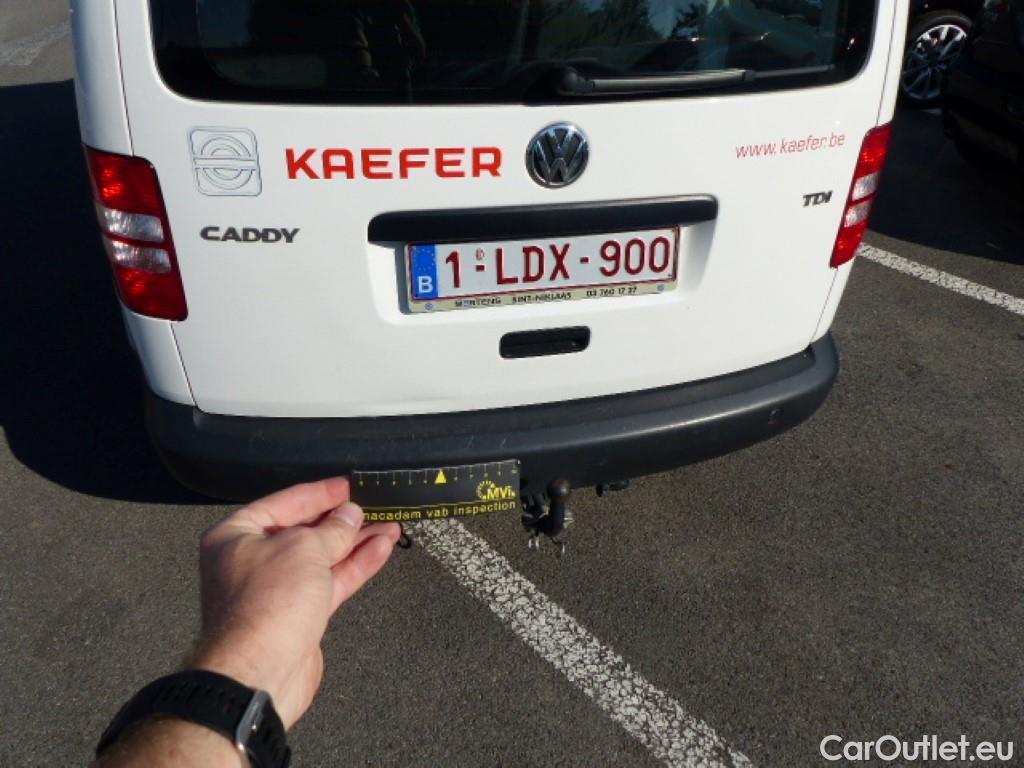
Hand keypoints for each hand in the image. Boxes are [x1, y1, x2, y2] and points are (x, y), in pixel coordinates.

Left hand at [190, 478, 399, 728]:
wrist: (259, 673)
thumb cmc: (269, 600)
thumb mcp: (304, 548)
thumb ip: (332, 529)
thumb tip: (350, 515)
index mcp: (236, 535)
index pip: (286, 502)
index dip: (322, 492)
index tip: (351, 484)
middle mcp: (253, 559)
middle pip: (305, 530)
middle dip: (343, 519)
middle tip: (376, 505)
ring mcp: (277, 588)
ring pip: (322, 557)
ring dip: (356, 542)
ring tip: (390, 525)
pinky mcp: (299, 614)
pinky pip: (329, 581)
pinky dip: (355, 565)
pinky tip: (382, 548)